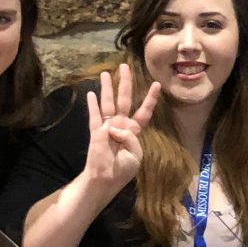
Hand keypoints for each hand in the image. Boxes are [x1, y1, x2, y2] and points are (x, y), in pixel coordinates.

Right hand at [84, 64, 159, 193]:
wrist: (105, 179)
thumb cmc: (122, 170)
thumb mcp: (136, 154)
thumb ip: (130, 138)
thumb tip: (115, 126)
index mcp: (134, 132)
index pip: (144, 112)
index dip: (150, 99)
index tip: (157, 84)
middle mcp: (121, 125)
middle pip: (125, 100)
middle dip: (125, 83)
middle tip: (125, 66)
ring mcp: (107, 127)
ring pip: (108, 103)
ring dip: (107, 88)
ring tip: (106, 73)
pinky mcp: (96, 131)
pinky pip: (94, 115)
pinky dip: (92, 104)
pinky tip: (91, 93)